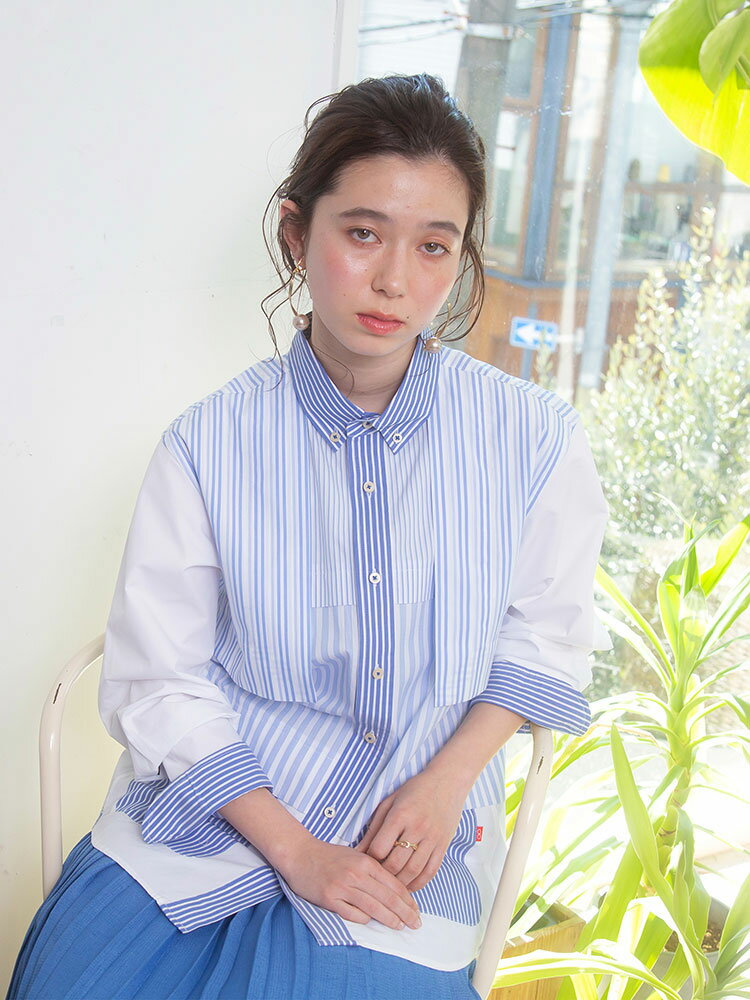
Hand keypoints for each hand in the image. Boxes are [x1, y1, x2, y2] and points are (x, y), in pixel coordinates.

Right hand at [277, 838, 421, 930]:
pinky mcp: (330, 899)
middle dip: (405, 912)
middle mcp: (357, 874)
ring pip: (374, 907)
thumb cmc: (329, 856)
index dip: (407, 899)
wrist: (300, 854)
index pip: (393, 884)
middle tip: (416, 923)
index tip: (416, 910)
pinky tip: (371, 922)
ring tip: (400, 927)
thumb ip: (372, 870)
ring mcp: (343, 887)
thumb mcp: (355, 856)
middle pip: (388, 897)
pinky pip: (352, 913)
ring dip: (389, 919)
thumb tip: (393, 890)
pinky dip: (364, 919)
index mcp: (366, 862)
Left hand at [354, 768, 468, 891]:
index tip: (367, 859)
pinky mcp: (443, 845)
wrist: (447, 782)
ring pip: (413, 871)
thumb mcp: (389, 803)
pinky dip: (419, 883)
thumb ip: (373, 828)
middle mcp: (417, 828)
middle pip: (395, 864)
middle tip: (377, 876)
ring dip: (399, 883)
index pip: (379, 848)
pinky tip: (409, 884)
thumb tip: (357, 852)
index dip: (370, 858)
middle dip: (383, 874)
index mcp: (400, 815)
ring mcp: (432, 838)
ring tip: (390, 884)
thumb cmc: (414, 791)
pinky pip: (431, 871)